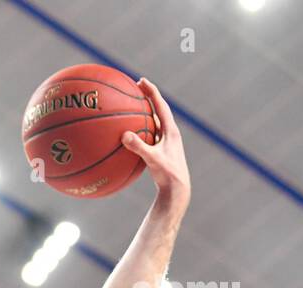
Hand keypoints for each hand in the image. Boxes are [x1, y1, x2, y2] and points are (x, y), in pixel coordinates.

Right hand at [122, 78, 189, 204]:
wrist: (178, 191)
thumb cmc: (168, 175)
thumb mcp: (153, 160)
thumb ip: (139, 147)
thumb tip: (124, 135)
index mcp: (171, 131)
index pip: (161, 105)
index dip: (151, 92)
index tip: (141, 81)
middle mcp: (170, 134)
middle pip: (158, 110)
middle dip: (147, 99)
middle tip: (135, 88)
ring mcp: (166, 143)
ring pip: (154, 123)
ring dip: (144, 114)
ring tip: (132, 108)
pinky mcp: (161, 152)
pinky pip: (148, 137)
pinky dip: (139, 132)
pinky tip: (127, 136)